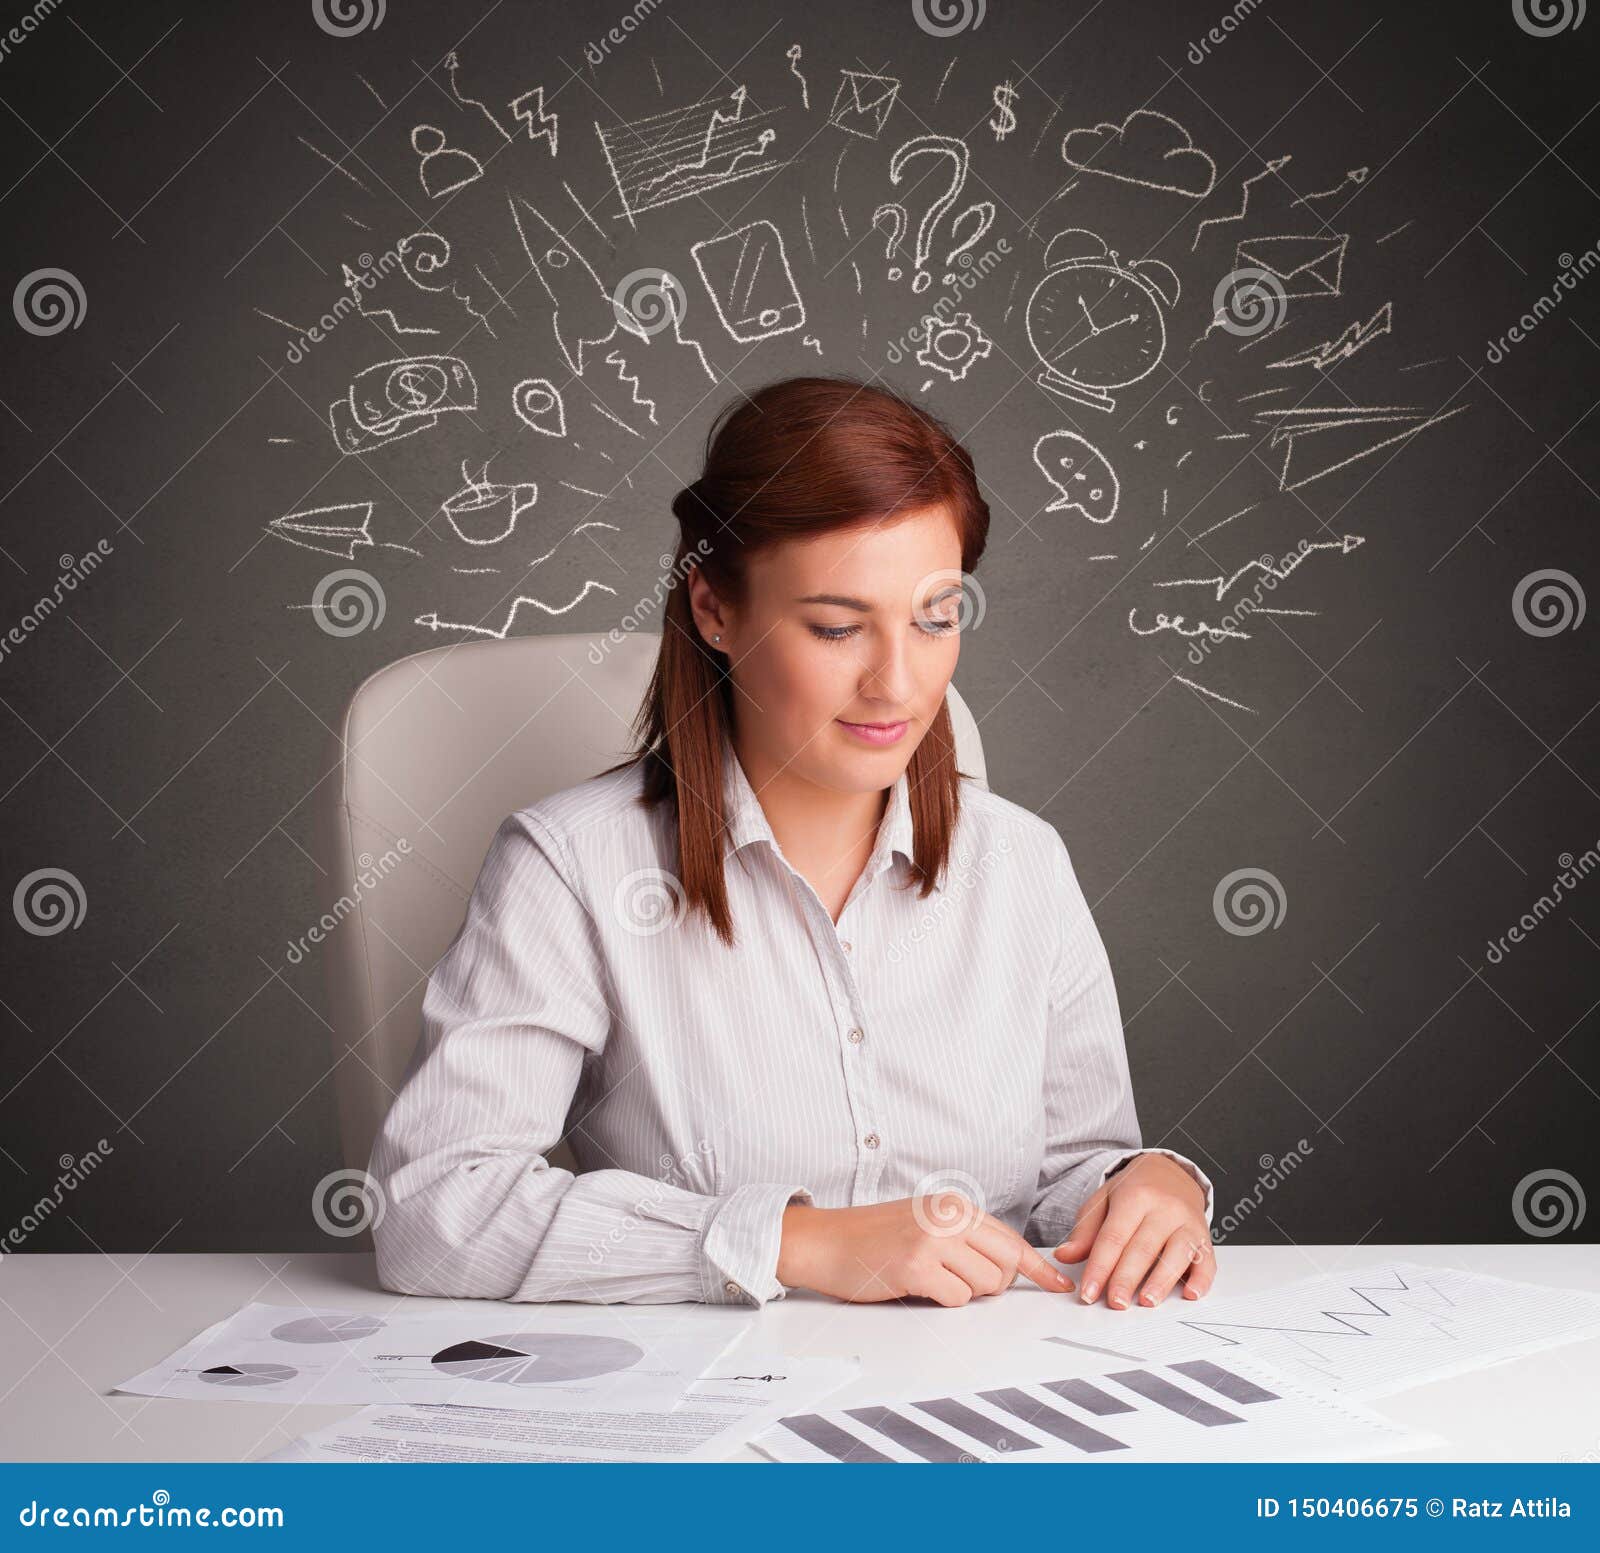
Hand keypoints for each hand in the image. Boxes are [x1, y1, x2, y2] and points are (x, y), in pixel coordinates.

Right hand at [777, 1192, 1074, 1306]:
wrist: (824, 1241)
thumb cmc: (870, 1238)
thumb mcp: (923, 1223)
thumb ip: (963, 1237)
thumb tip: (1005, 1267)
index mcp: (953, 1205)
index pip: (1010, 1239)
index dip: (1038, 1268)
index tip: (1059, 1285)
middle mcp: (948, 1217)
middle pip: (1006, 1265)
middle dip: (994, 1285)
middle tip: (959, 1283)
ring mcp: (933, 1240)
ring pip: (984, 1285)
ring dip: (962, 1293)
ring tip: (930, 1280)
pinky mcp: (916, 1266)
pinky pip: (957, 1299)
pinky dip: (941, 1302)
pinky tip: (916, 1286)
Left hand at [1052, 1153, 1215, 1309]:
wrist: (1170, 1172)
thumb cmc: (1134, 1191)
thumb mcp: (1104, 1201)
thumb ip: (1086, 1231)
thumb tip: (1065, 1255)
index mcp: (1135, 1196)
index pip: (1113, 1237)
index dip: (1100, 1267)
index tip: (1089, 1293)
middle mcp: (1164, 1208)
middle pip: (1144, 1248)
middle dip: (1127, 1278)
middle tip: (1116, 1303)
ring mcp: (1188, 1222)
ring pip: (1177, 1254)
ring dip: (1162, 1281)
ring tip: (1147, 1302)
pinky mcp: (1205, 1236)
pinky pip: (1207, 1260)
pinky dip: (1201, 1279)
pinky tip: (1190, 1294)